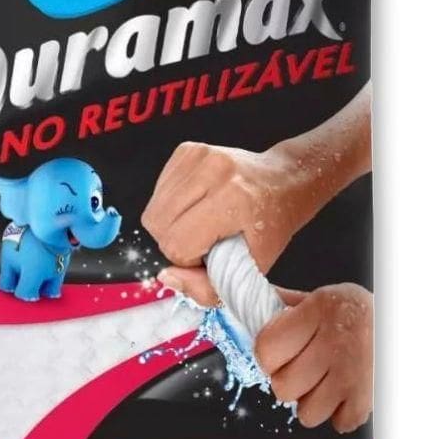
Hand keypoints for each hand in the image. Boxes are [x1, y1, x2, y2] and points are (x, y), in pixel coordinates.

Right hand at [142, 83, 372, 274]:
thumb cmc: (272, 224)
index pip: (177, 244)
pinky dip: (171, 207)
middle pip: (158, 225)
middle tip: (205, 241)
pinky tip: (196, 207)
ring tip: (201, 224)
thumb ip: (208, 288)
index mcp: (233, 199)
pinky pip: (158, 191)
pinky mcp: (187, 150)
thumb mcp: (251, 270)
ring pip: (154, 209)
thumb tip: (166, 277)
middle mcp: (214, 171)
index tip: (210, 255)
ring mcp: (199, 156)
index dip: (188, 260)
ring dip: (172, 226)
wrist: (283, 182)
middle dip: (176, 243)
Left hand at [255, 283, 373, 432]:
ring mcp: (352, 372)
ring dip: (316, 402)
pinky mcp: (369, 397)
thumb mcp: (326, 297)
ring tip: (330, 382)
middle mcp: (335, 341)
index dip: (270, 356)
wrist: (406, 325)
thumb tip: (252, 304)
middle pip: (282, 387)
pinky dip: (344, 414)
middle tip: (310, 367)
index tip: (283, 351)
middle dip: (293, 381)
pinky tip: (348, 394)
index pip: (265, 350)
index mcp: (319, 310)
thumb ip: (288, 304)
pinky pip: (339, 424)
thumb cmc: (362, 313)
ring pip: (307, 414)